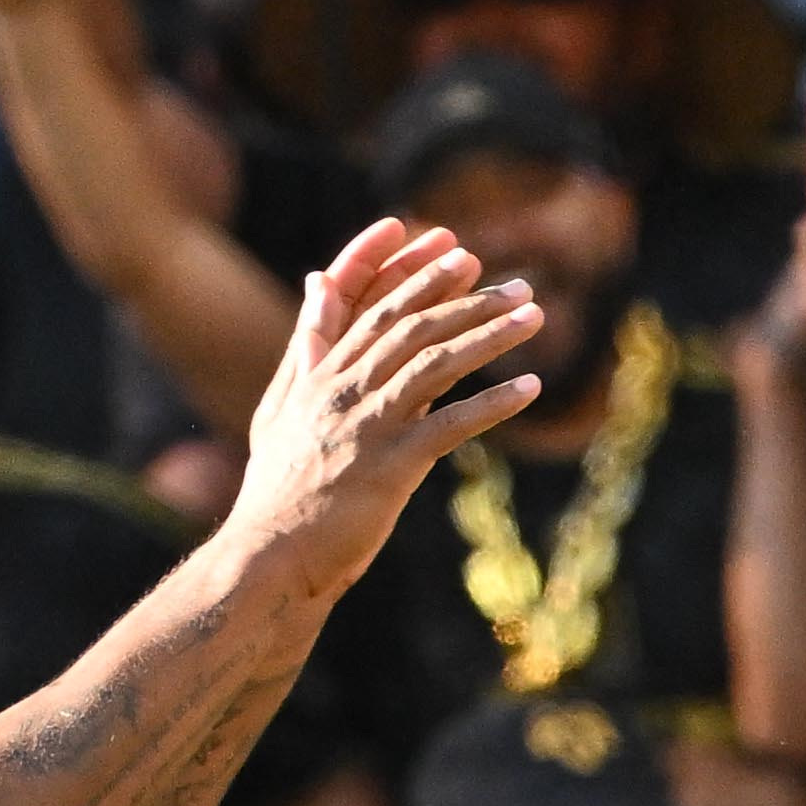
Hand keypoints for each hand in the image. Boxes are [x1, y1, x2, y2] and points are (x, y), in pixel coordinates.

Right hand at [237, 220, 550, 549]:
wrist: (270, 553)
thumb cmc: (280, 492)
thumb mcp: (281, 409)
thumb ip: (305, 348)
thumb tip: (317, 282)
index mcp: (322, 374)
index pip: (376, 307)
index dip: (419, 276)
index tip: (456, 252)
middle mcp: (345, 388)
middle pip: (414, 326)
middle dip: (469, 298)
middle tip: (519, 283)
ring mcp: (368, 424)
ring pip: (436, 363)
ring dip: (491, 336)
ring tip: (535, 318)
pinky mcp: (391, 465)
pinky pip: (452, 425)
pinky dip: (494, 404)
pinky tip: (530, 388)